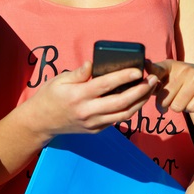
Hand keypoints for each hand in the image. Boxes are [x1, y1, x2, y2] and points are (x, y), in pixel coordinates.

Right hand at [22, 61, 157, 139]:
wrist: (40, 123)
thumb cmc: (50, 96)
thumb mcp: (60, 80)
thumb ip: (79, 73)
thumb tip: (93, 63)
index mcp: (78, 96)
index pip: (105, 85)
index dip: (123, 77)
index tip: (137, 70)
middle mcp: (87, 112)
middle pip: (121, 102)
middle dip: (140, 91)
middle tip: (153, 79)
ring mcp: (93, 123)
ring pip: (123, 114)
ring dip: (140, 102)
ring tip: (150, 88)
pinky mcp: (96, 130)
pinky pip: (117, 120)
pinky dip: (130, 109)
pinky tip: (138, 98)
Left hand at [147, 59, 193, 115]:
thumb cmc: (189, 83)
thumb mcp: (172, 79)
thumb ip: (157, 83)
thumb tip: (142, 87)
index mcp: (171, 65)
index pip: (156, 70)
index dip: (150, 74)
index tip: (145, 70)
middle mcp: (184, 68)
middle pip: (164, 99)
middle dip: (167, 105)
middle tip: (176, 99)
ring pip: (177, 106)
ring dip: (181, 107)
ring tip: (188, 98)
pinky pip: (191, 109)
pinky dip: (192, 109)